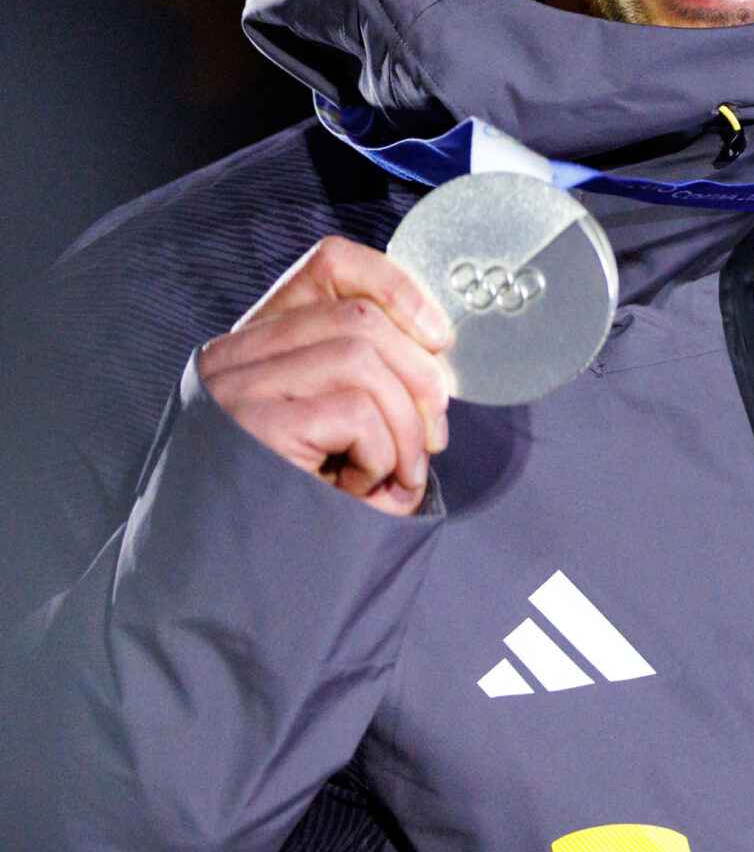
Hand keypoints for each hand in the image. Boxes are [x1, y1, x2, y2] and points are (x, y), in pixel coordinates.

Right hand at [197, 238, 455, 515]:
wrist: (217, 586)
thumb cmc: (290, 506)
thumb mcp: (327, 429)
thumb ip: (362, 377)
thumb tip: (437, 350)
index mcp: (255, 341)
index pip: (329, 264)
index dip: (396, 284)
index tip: (438, 333)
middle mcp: (235, 356)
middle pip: (362, 318)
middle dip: (422, 377)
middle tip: (432, 438)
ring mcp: (239, 388)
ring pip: (365, 359)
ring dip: (406, 425)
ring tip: (397, 474)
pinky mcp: (255, 427)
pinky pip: (356, 412)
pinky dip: (384, 452)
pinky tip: (364, 486)